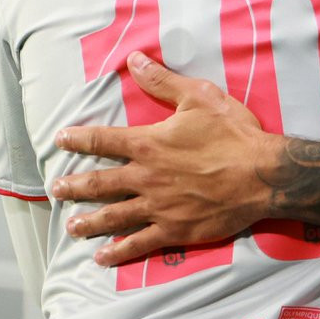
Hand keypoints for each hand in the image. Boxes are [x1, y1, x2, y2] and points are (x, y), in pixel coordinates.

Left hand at [52, 52, 281, 264]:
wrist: (263, 175)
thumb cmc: (234, 133)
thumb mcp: (199, 97)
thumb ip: (163, 82)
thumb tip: (134, 60)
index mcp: (148, 144)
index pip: (102, 140)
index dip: (78, 139)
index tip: (60, 140)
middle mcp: (145, 177)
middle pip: (99, 183)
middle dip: (74, 186)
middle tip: (56, 190)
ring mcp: (158, 207)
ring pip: (113, 217)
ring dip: (89, 222)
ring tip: (71, 228)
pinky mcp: (175, 230)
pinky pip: (139, 244)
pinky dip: (119, 253)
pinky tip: (102, 259)